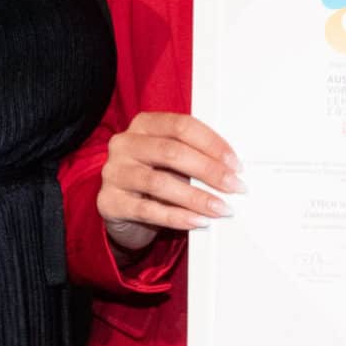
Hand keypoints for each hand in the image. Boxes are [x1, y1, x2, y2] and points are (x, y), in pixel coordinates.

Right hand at [97, 112, 241, 251]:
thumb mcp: (170, 160)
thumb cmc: (154, 177)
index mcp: (144, 124)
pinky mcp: (110, 202)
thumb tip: (231, 169)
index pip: (181, 125)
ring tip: (220, 208)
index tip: (235, 163)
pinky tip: (198, 221)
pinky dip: (177, 217)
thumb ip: (194, 155)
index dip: (212, 143)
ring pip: (160, 183)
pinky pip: (148, 210)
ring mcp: (114, 173)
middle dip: (209, 170)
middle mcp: (125, 144)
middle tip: (234, 186)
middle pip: (172, 152)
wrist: (121, 209)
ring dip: (196, 197)